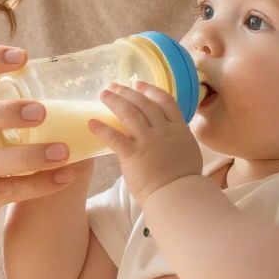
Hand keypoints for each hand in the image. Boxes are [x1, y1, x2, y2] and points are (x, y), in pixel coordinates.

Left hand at [89, 81, 202, 201]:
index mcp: (179, 129)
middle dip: (127, 92)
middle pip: (144, 103)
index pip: (165, 101)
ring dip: (115, 101)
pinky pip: (114, 137)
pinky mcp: (133, 154)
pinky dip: (101, 128)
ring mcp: (148, 141)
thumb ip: (176, 140)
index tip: (138, 83)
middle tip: (114, 86)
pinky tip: (91, 123)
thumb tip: (166, 137)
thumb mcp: (187, 151)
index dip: (150, 89)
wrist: (178, 195)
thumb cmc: (184, 180)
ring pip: (129, 113)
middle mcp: (164, 131)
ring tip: (103, 94)